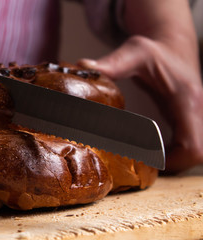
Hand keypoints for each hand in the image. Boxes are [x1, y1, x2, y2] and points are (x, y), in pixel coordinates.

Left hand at [78, 35, 202, 173]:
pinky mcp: (189, 119)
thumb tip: (84, 67)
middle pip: (197, 154)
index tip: (147, 162)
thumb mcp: (136, 52)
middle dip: (174, 165)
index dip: (173, 161)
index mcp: (186, 100)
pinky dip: (175, 153)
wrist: (173, 46)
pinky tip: (152, 151)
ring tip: (145, 160)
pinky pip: (188, 143)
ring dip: (175, 161)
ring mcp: (196, 116)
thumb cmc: (156, 50)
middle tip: (143, 165)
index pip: (192, 145)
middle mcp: (197, 110)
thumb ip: (114, 63)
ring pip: (195, 151)